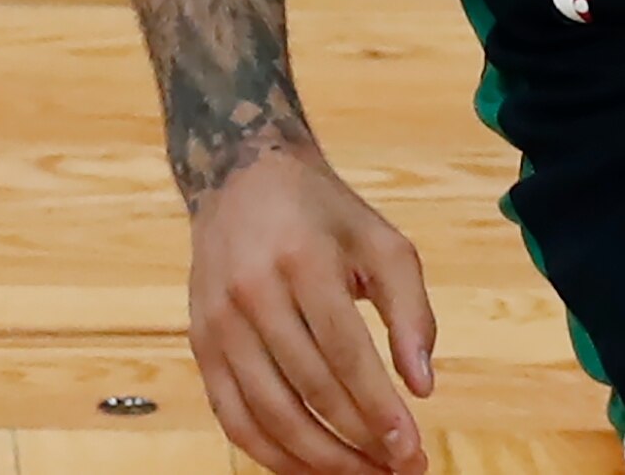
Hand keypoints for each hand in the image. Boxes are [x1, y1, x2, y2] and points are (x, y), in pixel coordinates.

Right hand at [186, 148, 438, 474]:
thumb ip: (412, 311)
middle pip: (308, 390)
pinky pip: (232, 418)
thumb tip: (422, 385)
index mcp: (304, 261)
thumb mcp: (383, 243)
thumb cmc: (324, 215)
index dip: (379, 410)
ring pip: (267, 415)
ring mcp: (219, 324)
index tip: (410, 449)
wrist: (243, 179)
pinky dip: (270, 454)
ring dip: (317, 459)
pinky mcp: (201, 346)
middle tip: (397, 469)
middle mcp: (253, 294)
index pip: (346, 355)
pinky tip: (308, 467)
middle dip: (357, 442)